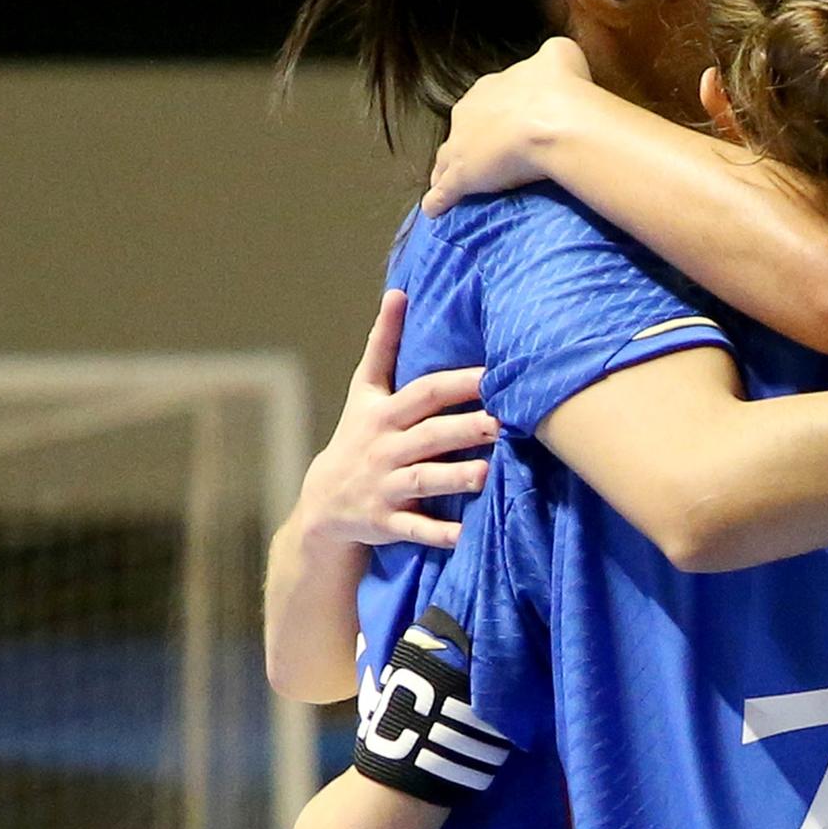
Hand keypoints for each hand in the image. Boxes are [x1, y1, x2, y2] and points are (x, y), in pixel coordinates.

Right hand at [297, 289, 496, 551]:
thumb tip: (398, 292)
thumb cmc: (359, 435)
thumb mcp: (364, 391)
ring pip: (423, 481)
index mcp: (384, 413)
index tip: (493, 373)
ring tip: (487, 474)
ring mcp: (385, 487)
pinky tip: (464, 536)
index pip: (424, 393)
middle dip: (465, 428)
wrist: (324, 502)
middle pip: (429, 435)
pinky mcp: (386, 523)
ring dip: (454, 478)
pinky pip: (413, 529)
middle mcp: (385, 448)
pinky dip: (437, 534)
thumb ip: (383, 345)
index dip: (456, 382)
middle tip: (503, 422)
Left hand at [422, 37, 595, 213]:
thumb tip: (556, 60)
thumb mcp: (562, 56)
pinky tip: (435, 211)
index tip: (508, 127)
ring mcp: (461, 144)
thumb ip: (553, 59)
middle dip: (472, 140)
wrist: (554, 120)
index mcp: (492, 87)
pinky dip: (438, 200)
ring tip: (454, 184)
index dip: (496, 116)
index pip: (486, 103)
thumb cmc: (561, 88)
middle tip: (488, 156)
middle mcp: (469, 111)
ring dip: (448, 169)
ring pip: (446, 158)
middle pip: (464, 128)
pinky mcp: (461, 176)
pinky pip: (444, 191)